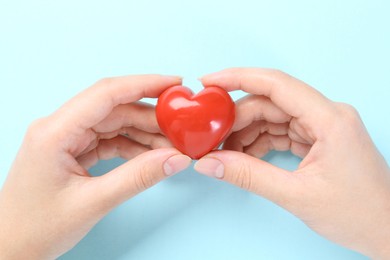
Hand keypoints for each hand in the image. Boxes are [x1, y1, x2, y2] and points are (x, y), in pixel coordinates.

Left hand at [0, 75, 191, 258]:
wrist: (12, 247)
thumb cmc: (37, 227)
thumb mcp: (92, 203)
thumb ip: (138, 178)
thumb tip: (175, 159)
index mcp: (55, 132)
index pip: (106, 94)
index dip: (144, 84)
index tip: (174, 84)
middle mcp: (60, 127)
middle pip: (115, 108)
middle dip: (151, 116)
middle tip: (181, 127)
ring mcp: (67, 138)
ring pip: (115, 123)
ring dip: (145, 132)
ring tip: (171, 145)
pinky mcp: (74, 149)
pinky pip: (110, 139)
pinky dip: (133, 146)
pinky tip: (152, 155)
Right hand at [195, 68, 389, 257]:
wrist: (385, 231)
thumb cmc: (357, 213)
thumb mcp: (296, 196)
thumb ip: (249, 176)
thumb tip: (209, 163)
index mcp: (329, 119)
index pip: (276, 84)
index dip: (238, 78)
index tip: (209, 82)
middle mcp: (326, 115)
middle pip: (270, 103)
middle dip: (237, 118)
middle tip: (211, 136)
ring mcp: (322, 126)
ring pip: (272, 117)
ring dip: (246, 132)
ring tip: (224, 152)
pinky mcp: (317, 138)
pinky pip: (280, 131)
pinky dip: (259, 142)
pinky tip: (244, 157)